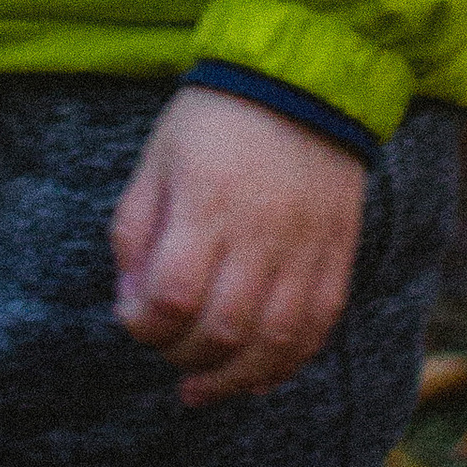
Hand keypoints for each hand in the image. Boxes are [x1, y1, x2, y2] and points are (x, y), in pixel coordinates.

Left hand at [110, 86, 367, 406]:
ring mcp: (304, 250)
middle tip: (165, 346)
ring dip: (230, 380)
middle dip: (181, 355)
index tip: (133, 317)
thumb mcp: (158, 156)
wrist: (302, 79)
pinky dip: (283, 366)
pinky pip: (315, 332)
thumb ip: (135, 228)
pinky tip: (253, 376)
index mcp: (207, 202)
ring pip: (271, 345)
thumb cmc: (216, 119)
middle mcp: (260, 234)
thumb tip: (130, 301)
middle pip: (221, 330)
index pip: (173, 295)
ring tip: (200, 387)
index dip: (144, 324)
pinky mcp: (335, 258)